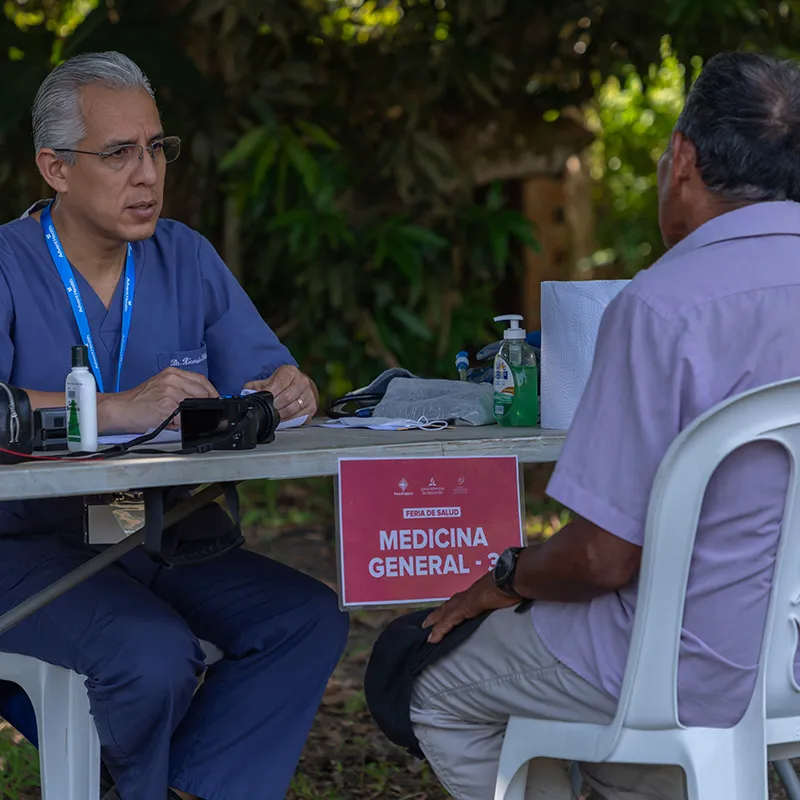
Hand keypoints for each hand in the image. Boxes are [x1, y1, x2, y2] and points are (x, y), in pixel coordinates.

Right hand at [99, 368, 217, 432]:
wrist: (119, 408)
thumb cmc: (139, 401)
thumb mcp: (162, 387)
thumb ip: (182, 390)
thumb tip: (203, 402)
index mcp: (172, 373)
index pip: (202, 380)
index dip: (212, 392)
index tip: (216, 401)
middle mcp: (172, 379)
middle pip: (203, 392)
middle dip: (206, 405)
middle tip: (205, 414)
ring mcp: (170, 392)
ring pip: (195, 405)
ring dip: (191, 415)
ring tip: (181, 418)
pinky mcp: (167, 405)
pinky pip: (185, 417)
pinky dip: (182, 423)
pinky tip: (173, 422)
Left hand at [245, 365, 316, 421]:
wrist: (302, 385)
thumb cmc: (285, 382)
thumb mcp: (271, 379)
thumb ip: (258, 385)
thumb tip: (246, 392)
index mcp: (291, 372)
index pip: (280, 383)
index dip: (269, 393)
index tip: (262, 399)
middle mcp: (302, 382)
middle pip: (286, 397)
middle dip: (274, 406)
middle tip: (267, 409)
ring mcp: (309, 395)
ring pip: (293, 409)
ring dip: (280, 415)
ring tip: (273, 415)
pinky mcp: (312, 406)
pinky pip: (299, 416)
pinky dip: (289, 420)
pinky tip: (282, 419)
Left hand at [422, 572, 518, 643]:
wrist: (513, 577)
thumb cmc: (514, 582)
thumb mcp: (507, 592)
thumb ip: (503, 598)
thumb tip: (510, 603)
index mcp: (479, 591)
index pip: (461, 600)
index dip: (452, 608)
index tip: (444, 614)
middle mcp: (469, 594)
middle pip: (448, 605)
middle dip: (438, 614)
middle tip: (426, 623)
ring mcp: (465, 599)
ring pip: (445, 612)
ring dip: (434, 621)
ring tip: (425, 631)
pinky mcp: (464, 607)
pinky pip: (448, 621)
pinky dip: (439, 630)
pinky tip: (432, 638)